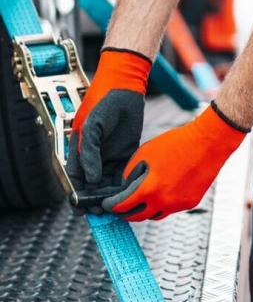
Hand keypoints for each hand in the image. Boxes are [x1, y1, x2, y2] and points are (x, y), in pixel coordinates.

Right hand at [66, 48, 151, 204]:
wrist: (124, 88)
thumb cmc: (103, 102)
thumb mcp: (93, 127)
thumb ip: (90, 153)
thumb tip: (91, 179)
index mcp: (78, 149)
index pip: (74, 178)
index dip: (77, 195)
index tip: (81, 209)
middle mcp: (93, 156)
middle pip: (91, 185)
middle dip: (95, 199)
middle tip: (102, 213)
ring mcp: (108, 156)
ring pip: (107, 183)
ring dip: (111, 195)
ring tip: (117, 208)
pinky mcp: (125, 154)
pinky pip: (122, 174)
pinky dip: (124, 185)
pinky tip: (129, 195)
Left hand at [102, 103, 246, 221]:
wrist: (207, 143)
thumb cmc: (176, 144)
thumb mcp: (145, 153)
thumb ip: (131, 173)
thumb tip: (126, 186)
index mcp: (149, 189)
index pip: (123, 205)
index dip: (111, 206)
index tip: (107, 204)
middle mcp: (163, 202)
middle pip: (137, 217)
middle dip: (126, 213)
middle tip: (120, 208)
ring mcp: (178, 205)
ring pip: (155, 215)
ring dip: (145, 210)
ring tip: (141, 200)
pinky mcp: (190, 203)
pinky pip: (171, 209)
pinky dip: (163, 204)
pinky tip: (163, 191)